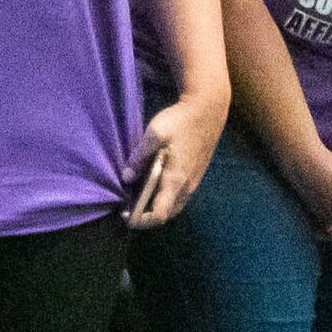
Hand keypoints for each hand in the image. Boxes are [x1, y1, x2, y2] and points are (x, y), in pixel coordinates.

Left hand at [124, 100, 224, 231]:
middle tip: (126, 206)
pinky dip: (163, 198)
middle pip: (166, 214)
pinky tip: (150, 185)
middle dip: (145, 216)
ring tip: (135, 197)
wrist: (208, 110)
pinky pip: (178, 196)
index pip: (159, 214)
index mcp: (176, 180)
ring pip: (173, 206)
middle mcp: (187, 186)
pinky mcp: (195, 175)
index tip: (124, 214)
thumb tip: (126, 177)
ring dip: (155, 207)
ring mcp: (193, 182)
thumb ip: (139, 158)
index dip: (140, 220)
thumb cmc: (180, 121)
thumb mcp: (154, 135)